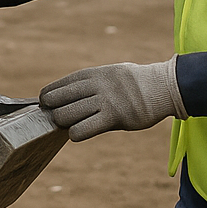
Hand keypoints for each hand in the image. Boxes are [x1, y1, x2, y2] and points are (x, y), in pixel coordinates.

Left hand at [40, 58, 187, 139]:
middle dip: (53, 110)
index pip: (61, 84)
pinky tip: (76, 134)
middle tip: (55, 117)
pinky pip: (84, 128)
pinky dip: (75, 133)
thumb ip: (91, 83)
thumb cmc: (134, 83)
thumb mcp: (110, 74)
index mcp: (93, 73)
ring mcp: (105, 100)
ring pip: (68, 114)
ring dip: (63, 123)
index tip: (43, 102)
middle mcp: (96, 85)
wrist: (163, 87)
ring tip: (67, 125)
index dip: (49, 94)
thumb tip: (69, 94)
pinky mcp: (114, 117)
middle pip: (60, 99)